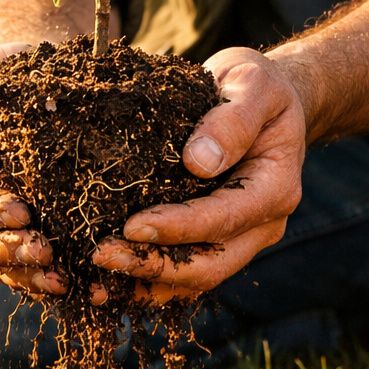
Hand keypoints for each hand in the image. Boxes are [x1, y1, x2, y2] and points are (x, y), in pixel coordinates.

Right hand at [0, 42, 67, 296]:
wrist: (42, 81)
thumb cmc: (7, 75)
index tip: (21, 211)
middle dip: (8, 250)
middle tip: (45, 253)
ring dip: (27, 275)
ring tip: (61, 280)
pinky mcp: (29, 235)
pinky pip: (28, 269)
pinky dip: (47, 280)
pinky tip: (79, 286)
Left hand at [91, 46, 307, 301]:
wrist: (266, 104)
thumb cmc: (257, 88)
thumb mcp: (253, 85)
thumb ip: (232, 121)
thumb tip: (198, 162)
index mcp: (275, 189)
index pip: (224, 218)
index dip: (177, 227)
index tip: (131, 226)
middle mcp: (262, 225)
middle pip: (209, 265)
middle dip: (153, 266)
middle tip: (100, 255)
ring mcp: (240, 240)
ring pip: (194, 279)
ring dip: (144, 282)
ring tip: (94, 279)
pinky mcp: (215, 242)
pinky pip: (181, 273)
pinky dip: (145, 281)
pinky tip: (104, 281)